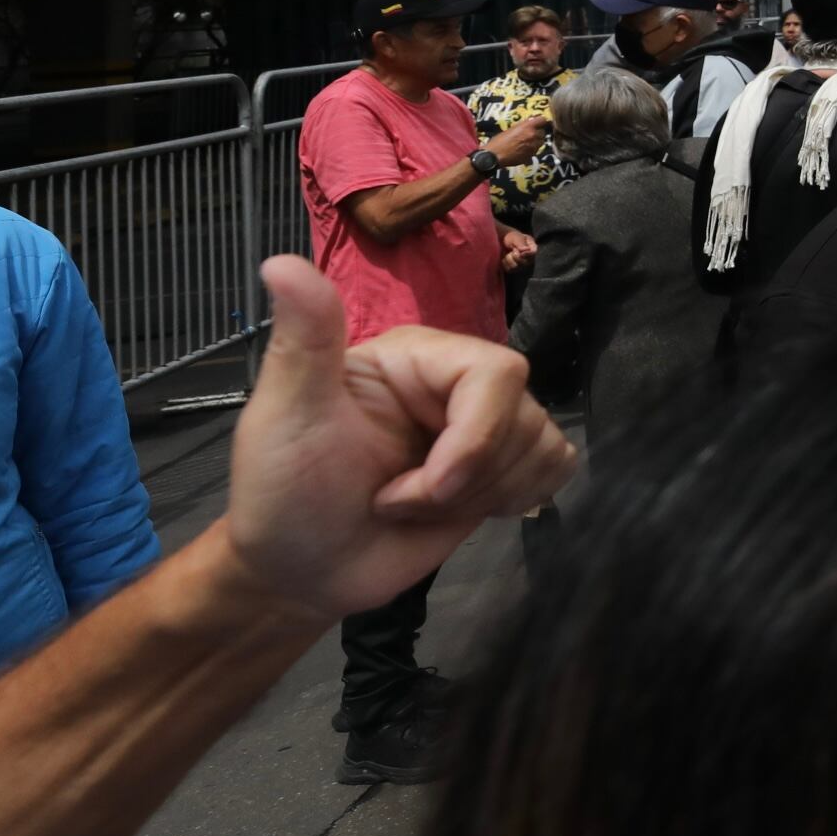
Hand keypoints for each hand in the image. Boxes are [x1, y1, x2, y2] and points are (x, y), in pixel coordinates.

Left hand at [220, 257, 577, 619]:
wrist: (301, 574)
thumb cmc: (285, 493)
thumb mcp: (286, 416)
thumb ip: (303, 341)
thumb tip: (281, 261)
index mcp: (417, 358)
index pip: (497, 373)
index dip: (477, 437)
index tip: (430, 487)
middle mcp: (456, 385)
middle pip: (526, 413)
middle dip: (474, 478)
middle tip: (403, 503)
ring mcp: (483, 429)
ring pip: (543, 444)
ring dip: (487, 496)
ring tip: (421, 510)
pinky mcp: (502, 470)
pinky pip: (555, 467)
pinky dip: (522, 497)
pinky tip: (468, 510)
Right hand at [488, 115, 548, 167]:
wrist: (494, 156)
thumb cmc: (499, 141)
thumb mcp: (511, 129)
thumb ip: (523, 126)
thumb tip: (530, 124)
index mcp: (528, 126)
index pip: (542, 120)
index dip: (540, 122)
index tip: (538, 123)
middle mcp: (533, 135)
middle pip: (542, 132)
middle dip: (537, 133)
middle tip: (530, 134)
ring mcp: (534, 146)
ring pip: (540, 142)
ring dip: (536, 141)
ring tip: (526, 143)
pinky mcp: (532, 155)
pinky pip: (536, 150)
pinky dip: (532, 149)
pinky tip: (524, 150)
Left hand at [499, 229, 537, 270]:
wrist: (504, 242)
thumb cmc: (512, 238)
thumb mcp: (516, 237)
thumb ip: (520, 242)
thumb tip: (524, 249)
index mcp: (532, 248)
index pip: (533, 253)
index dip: (526, 254)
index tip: (518, 251)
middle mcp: (529, 259)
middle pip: (524, 263)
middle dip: (515, 255)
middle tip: (512, 249)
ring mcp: (522, 265)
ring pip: (515, 267)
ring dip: (509, 259)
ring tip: (509, 253)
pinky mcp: (514, 269)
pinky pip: (509, 270)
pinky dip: (505, 263)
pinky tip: (505, 258)